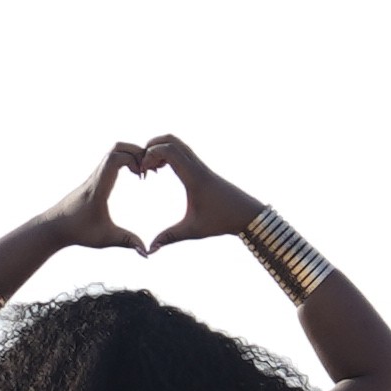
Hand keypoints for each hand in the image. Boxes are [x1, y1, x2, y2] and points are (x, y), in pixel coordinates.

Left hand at [70, 140, 174, 248]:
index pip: (115, 158)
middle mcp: (96, 176)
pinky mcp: (94, 179)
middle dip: (136, 152)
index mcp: (98, 186)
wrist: (54, 227)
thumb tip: (147, 253)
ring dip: (131, 155)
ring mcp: (94, 176)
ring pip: (113, 151)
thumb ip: (127, 242)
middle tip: (147, 168)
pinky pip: (111, 160)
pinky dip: (125, 161)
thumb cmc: (78, 231)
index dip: (134, 159)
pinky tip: (133, 175)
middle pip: (116, 147)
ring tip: (142, 172)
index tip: (143, 175)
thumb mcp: (105, 238)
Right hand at [106, 135, 225, 250]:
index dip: (150, 155)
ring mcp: (201, 165)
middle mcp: (197, 166)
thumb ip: (169, 238)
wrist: (247, 214)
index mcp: (194, 177)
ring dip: (161, 149)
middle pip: (171, 139)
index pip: (169, 150)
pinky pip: (183, 152)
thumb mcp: (193, 231)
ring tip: (151, 168)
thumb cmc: (222, 222)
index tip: (142, 172)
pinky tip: (163, 170)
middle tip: (142, 165)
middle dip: (152, 146)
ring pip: (178, 143)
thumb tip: (149, 251)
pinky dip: (169, 154)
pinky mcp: (203, 169)